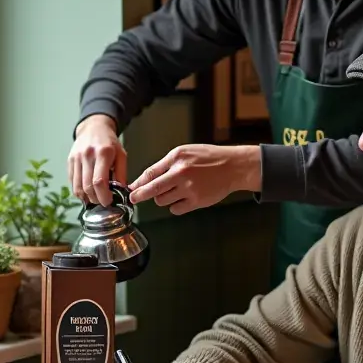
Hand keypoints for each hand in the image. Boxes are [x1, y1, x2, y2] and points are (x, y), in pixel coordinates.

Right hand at [69, 115, 126, 207]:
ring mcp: (76, 158)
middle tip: (103, 201)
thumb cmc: (109, 142)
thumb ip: (122, 174)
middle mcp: (87, 155)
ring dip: (86, 197)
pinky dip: (79, 191)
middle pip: (87, 187)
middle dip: (96, 199)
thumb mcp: (121, 155)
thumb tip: (121, 193)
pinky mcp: (70, 161)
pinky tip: (87, 191)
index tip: (108, 201)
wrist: (93, 127)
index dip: (103, 195)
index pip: (99, 181)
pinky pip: (72, 182)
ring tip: (95, 198)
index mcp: (103, 153)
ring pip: (77, 187)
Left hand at [128, 144, 260, 214]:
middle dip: (140, 195)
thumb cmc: (208, 158)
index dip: (138, 183)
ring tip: (174, 190)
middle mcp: (182, 173)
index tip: (130, 189)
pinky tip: (182, 198)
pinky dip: (175, 206)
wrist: (232, 166)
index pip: (151, 173)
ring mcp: (189, 189)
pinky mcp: (197, 201)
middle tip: (134, 198)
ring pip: (163, 201)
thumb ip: (164, 165)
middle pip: (153, 190)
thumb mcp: (184, 152)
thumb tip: (145, 179)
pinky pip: (175, 209)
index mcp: (177, 159)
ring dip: (162, 198)